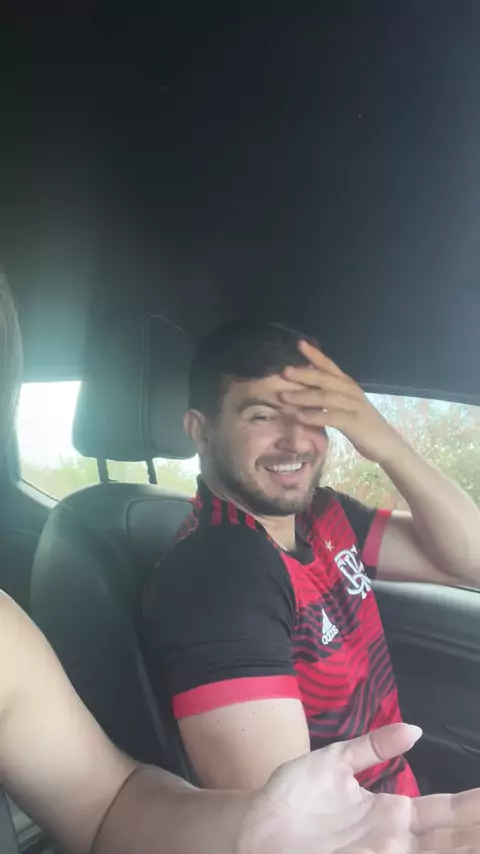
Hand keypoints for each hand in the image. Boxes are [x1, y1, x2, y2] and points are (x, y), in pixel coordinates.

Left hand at [238, 723, 479, 853]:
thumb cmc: (296, 795)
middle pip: (446, 842)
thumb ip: (374, 747)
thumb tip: (415, 729)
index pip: (443, 812)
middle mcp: (391, 841)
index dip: (470, 806)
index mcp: (392, 814)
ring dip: (455, 848)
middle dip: (471, 834)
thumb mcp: (336, 761)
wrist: (255, 824)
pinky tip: (416, 850)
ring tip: (474, 840)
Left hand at [281, 341, 401, 463]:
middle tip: (285, 371)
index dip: (316, 355)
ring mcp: (354, 406)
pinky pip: (332, 417)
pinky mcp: (354, 423)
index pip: (330, 366)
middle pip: (326, 378)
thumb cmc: (361, 425)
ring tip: (284, 397)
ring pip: (326, 397)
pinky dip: (315, 416)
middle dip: (304, 374)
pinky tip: (300, 417)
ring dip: (304, 396)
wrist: (386, 444)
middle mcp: (351, 391)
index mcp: (348, 385)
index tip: (299, 344)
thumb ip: (328, 397)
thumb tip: (302, 391)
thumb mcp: (344, 406)